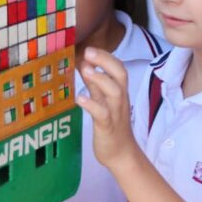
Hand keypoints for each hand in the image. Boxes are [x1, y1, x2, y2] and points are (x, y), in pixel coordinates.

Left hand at [76, 48, 136, 169]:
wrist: (121, 154)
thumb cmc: (111, 124)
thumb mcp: (103, 100)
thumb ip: (95, 83)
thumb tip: (84, 63)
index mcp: (118, 91)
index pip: (117, 68)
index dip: (105, 56)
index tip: (90, 47)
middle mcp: (120, 99)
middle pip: (120, 74)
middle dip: (105, 61)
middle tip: (89, 51)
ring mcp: (115, 113)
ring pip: (114, 92)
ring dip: (100, 79)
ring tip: (86, 69)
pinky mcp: (108, 127)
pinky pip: (103, 114)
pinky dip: (92, 105)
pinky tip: (80, 98)